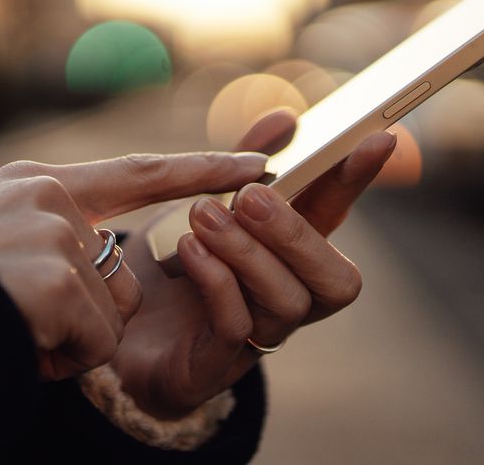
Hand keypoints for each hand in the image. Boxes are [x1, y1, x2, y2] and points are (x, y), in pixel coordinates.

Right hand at [0, 151, 266, 380]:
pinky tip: (11, 340)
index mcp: (36, 185)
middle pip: (120, 278)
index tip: (257, 163)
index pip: (139, 174)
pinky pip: (93, 344)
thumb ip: (51, 239)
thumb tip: (117, 275)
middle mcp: (49, 198)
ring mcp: (52, 236)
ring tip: (3, 326)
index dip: (200, 172)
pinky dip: (56, 360)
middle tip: (12, 317)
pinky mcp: (54, 281)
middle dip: (83, 319)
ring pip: (108, 317)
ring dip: (63, 342)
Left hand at [111, 110, 396, 417]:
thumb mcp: (200, 202)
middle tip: (254, 195)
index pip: (337, 216)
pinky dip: (217, 282)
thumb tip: (287, 117)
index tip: (376, 137)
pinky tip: (189, 251)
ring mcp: (256, 336)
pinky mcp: (213, 366)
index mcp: (289, 255)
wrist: (107, 329)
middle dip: (298, 232)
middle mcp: (286, 297)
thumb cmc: (166, 264)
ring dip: (250, 252)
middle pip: (333, 277)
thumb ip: (240, 163)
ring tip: (204, 216)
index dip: (357, 180)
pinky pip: (236, 327)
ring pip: (287, 301)